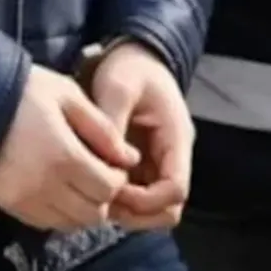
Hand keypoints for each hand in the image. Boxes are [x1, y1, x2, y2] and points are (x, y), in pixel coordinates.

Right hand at [0, 65, 139, 230]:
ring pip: (71, 223)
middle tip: (99, 175)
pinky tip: (58, 190)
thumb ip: (103, 129)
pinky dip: (60, 214)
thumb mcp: (67, 96)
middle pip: (93, 213)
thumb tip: (131, 159)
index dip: (118, 179)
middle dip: (103, 196)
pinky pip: (46, 223)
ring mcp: (25, 199)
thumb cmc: (23, 93)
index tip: (114, 163)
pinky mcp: (10, 205)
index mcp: (64, 155)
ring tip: (79, 183)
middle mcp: (45, 184)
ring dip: (83, 208)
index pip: (108, 188)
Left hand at [90, 42, 194, 229]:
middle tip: (101, 199)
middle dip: (135, 213)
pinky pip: (137, 197)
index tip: (113, 188)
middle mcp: (172, 157)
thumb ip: (112, 121)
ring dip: (126, 211)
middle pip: (167, 209)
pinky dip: (118, 201)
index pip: (175, 190)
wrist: (133, 57)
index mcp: (176, 139)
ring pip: (153, 210)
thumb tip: (104, 158)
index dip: (145, 200)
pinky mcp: (142, 166)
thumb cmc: (129, 68)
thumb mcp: (118, 86)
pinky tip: (94, 186)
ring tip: (95, 194)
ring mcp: (158, 164)